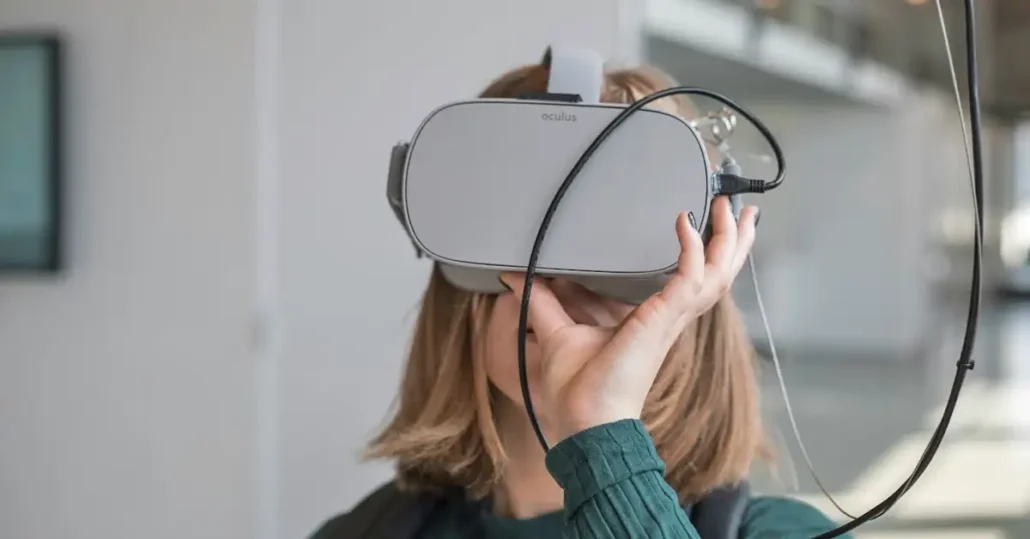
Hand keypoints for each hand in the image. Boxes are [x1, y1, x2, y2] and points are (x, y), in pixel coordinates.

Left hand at [500, 197, 758, 442]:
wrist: (585, 423)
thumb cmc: (578, 390)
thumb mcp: (557, 332)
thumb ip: (541, 300)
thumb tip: (516, 275)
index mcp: (656, 319)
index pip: (694, 280)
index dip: (708, 252)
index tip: (705, 221)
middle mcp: (671, 317)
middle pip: (719, 274)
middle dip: (733, 240)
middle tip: (740, 209)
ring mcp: (671, 319)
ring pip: (717, 274)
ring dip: (727, 240)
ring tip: (733, 209)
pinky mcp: (662, 320)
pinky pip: (689, 278)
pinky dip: (691, 251)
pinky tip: (684, 225)